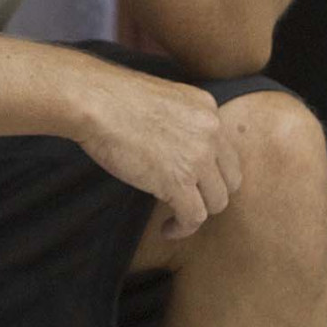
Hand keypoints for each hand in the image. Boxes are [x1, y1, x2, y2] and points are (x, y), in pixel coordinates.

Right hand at [78, 66, 241, 238]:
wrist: (96, 101)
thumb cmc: (112, 97)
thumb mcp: (162, 98)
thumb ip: (179, 119)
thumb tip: (173, 144)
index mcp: (207, 108)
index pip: (225, 149)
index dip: (211, 171)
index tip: (193, 181)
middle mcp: (211, 131)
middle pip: (230, 178)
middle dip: (210, 193)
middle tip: (188, 199)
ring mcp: (198, 158)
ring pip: (217, 201)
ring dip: (197, 212)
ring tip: (177, 217)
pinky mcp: (179, 182)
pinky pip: (194, 217)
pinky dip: (182, 228)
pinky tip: (167, 229)